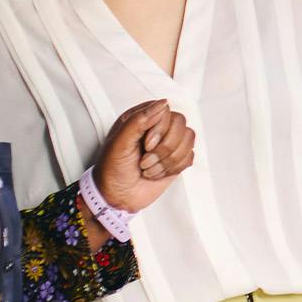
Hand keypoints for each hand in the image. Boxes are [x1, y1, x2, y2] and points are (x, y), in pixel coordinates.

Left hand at [93, 99, 194, 213]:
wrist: (116, 198)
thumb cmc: (112, 170)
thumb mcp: (119, 143)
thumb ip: (139, 120)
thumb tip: (163, 104)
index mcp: (142, 118)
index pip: (166, 111)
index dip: (160, 130)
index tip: (146, 146)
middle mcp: (157, 128)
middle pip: (180, 125)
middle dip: (164, 148)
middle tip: (146, 161)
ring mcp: (168, 143)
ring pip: (188, 140)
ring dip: (167, 160)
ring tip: (149, 169)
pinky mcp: (176, 159)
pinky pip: (189, 156)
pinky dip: (173, 168)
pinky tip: (157, 173)